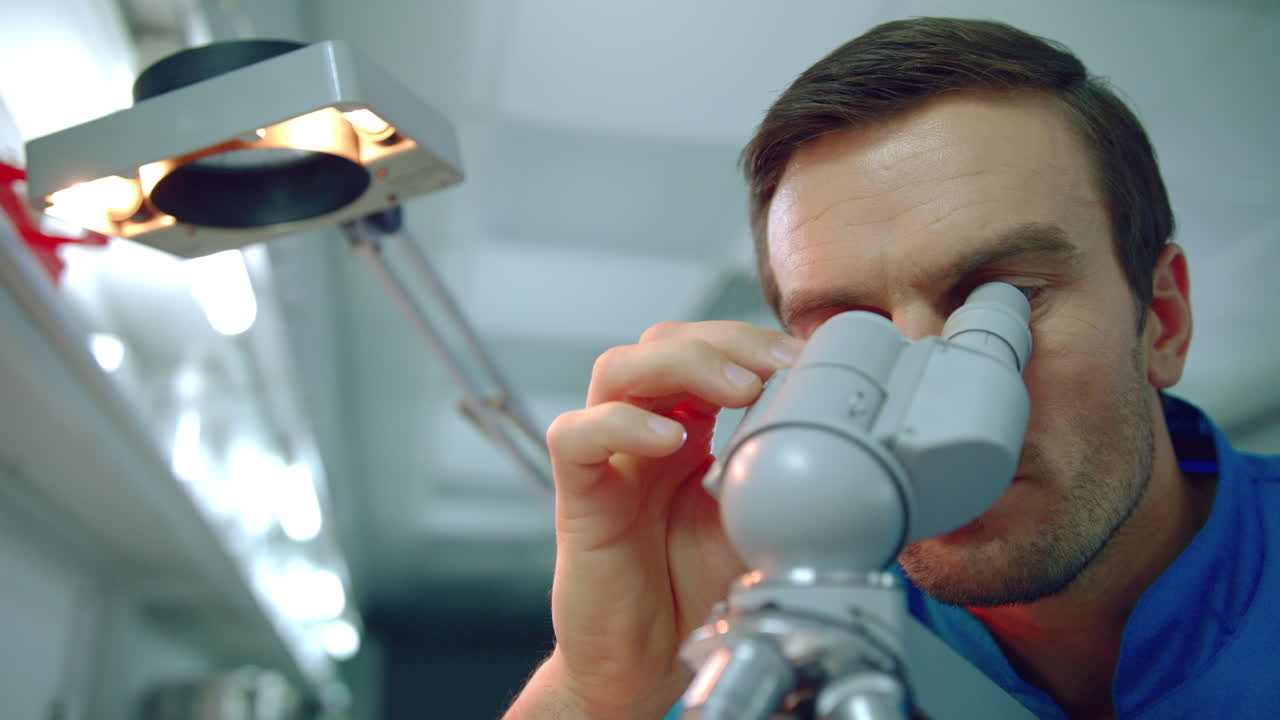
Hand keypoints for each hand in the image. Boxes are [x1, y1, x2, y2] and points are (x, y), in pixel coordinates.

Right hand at [505, 321, 802, 718]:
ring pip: (617, 369)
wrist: (649, 665)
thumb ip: (789, 476)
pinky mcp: (578, 496)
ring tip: (737, 388)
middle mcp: (642, 433)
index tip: (803, 357)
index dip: (751, 341)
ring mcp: (608, 460)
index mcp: (686, 430)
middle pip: (663, 341)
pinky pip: (576, 437)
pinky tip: (667, 440)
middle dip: (725, 340)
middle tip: (777, 365)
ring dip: (682, 363)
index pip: (706, 350)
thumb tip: (859, 445)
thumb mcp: (763, 521)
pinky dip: (620, 424)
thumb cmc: (697, 592)